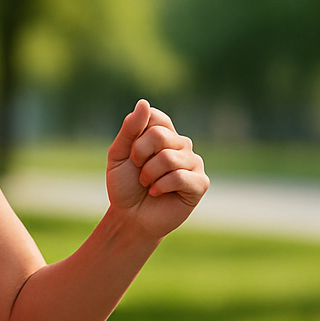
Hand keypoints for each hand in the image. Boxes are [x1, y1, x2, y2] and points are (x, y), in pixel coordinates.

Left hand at [105, 99, 208, 239]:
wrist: (130, 217)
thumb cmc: (125, 186)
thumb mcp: (119, 154)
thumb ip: (130, 129)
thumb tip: (144, 102)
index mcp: (164, 134)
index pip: (155, 117)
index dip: (137, 136)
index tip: (132, 154)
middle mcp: (182, 145)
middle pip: (159, 136)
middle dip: (140, 156)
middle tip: (139, 172)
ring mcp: (193, 163)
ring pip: (168, 158)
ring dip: (149, 175)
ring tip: (148, 185)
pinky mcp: (200, 183)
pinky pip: (179, 176)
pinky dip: (160, 187)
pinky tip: (158, 193)